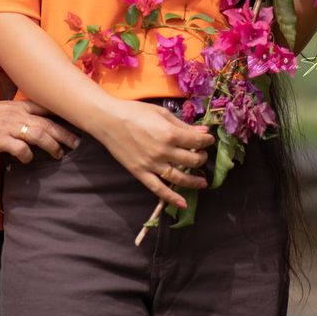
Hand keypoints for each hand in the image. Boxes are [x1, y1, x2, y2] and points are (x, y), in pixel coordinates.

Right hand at [0, 99, 78, 162]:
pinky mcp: (0, 139)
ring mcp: (9, 126)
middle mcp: (17, 114)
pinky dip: (27, 155)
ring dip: (52, 145)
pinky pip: (20, 148)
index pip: (45, 108)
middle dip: (65, 133)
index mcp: (18, 105)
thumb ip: (17, 114)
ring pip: (39, 134)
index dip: (61, 115)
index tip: (74, 122)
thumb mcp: (1, 109)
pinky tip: (27, 160)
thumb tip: (30, 124)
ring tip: (59, 154)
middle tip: (77, 142)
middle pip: (48, 123)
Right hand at [92, 101, 213, 209]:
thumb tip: (203, 131)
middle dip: (201, 158)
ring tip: (202, 182)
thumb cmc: (135, 112)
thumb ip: (183, 125)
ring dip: (194, 181)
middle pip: (192, 160)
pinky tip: (183, 203)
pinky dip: (172, 198)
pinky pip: (159, 189)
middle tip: (201, 155)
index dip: (206, 141)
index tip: (208, 140)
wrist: (108, 120)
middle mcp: (164, 152)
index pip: (196, 142)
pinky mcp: (141, 173)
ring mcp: (152, 165)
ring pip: (180, 178)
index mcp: (170, 134)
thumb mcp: (161, 113)